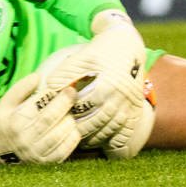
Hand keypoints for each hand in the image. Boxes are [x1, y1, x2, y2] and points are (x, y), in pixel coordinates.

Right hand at [0, 71, 81, 165]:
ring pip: (58, 136)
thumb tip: (38, 76)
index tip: (64, 86)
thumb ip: (20, 89)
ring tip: (71, 112)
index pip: (37, 106)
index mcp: (14, 122)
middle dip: (65, 103)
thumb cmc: (5, 124)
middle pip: (49, 119)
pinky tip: (72, 128)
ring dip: (69, 121)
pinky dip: (71, 139)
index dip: (53, 94)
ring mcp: (34, 154)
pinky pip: (63, 152)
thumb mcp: (5, 104)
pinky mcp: (44, 164)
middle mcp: (24, 139)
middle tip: (73, 93)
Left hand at [36, 13, 151, 156]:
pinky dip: (112, 140)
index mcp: (105, 85)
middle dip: (80, 129)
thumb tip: (49, 88)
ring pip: (110, 130)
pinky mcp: (136, 109)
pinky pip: (125, 133)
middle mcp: (119, 98)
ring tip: (81, 139)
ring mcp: (130, 105)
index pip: (82, 108)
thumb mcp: (82, 58)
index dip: (69, 114)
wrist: (128, 46)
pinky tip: (101, 140)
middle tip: (68, 133)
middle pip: (96, 122)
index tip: (60, 117)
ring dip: (94, 137)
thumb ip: (65, 73)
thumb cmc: (100, 51)